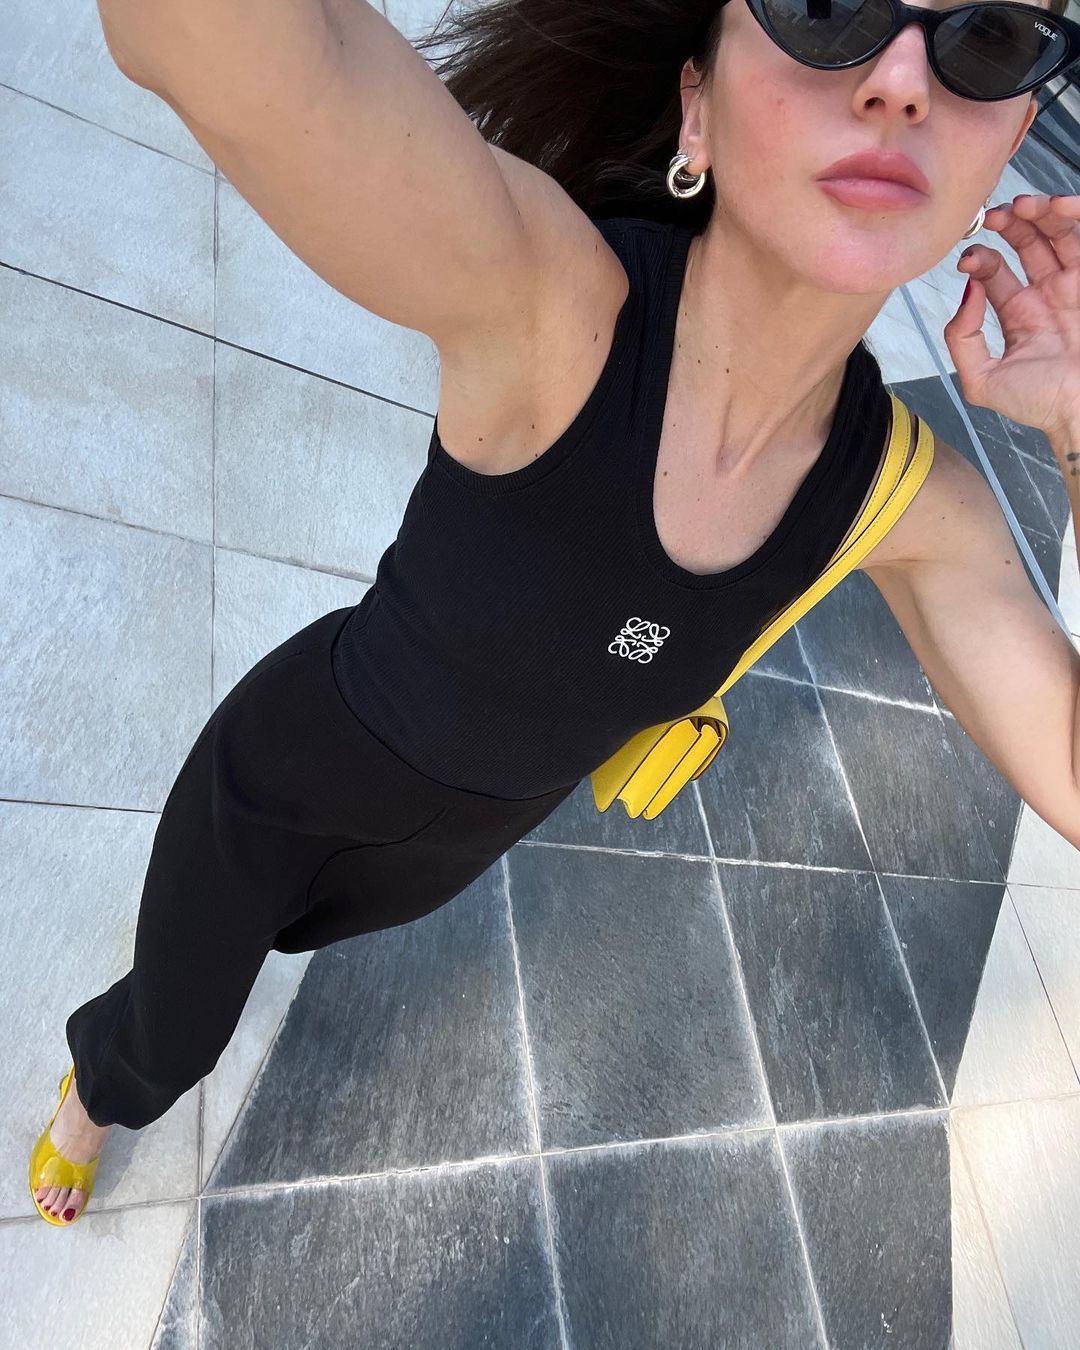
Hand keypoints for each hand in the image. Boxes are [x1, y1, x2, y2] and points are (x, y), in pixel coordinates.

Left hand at [944, 193, 1079, 444]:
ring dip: (1039, 211)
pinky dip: (1073, 214)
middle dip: (1007, 223)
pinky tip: (1058, 205)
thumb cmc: (1040, 404)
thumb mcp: (983, 380)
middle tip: (993, 216)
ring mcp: (1073, 284)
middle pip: (1025, 243)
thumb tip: (966, 291)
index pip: (995, 271)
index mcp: (1018, 314)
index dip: (980, 257)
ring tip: (1023, 204)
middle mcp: (1045, 294)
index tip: (968, 257)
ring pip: (1056, 233)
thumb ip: (963, 339)